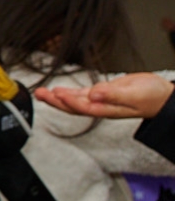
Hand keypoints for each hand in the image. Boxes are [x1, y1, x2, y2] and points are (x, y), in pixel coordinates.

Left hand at [33, 73, 174, 120]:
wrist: (163, 96)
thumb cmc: (153, 97)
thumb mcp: (134, 95)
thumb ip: (113, 95)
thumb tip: (94, 94)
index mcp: (107, 109)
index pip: (83, 107)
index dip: (69, 101)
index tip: (56, 94)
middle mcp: (101, 106)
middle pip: (73, 106)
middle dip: (55, 101)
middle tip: (39, 94)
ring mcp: (102, 100)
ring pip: (75, 100)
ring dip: (58, 97)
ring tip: (42, 92)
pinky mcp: (104, 93)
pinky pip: (82, 95)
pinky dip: (70, 93)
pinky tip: (60, 91)